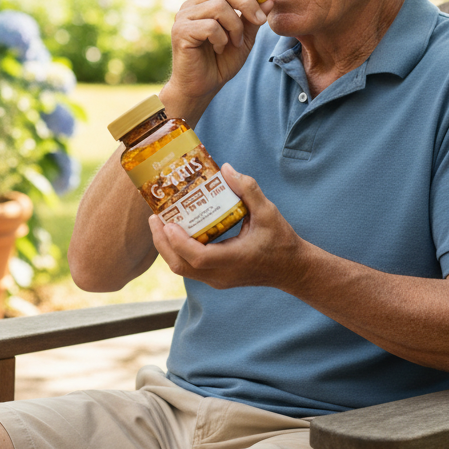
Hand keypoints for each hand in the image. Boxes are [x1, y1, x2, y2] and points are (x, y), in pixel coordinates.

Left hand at [148, 164, 301, 290]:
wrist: (292, 269)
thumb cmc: (281, 241)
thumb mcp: (268, 212)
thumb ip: (248, 189)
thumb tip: (226, 169)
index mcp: (234, 259)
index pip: (198, 258)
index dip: (179, 242)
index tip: (168, 223)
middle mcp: (222, 274)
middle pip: (181, 266)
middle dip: (162, 243)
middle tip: (155, 218)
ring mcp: (218, 280)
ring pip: (182, 269)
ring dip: (167, 247)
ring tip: (161, 223)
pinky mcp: (216, 278)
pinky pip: (190, 268)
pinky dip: (178, 251)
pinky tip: (177, 232)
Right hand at [164, 0, 274, 115]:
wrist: (202, 88)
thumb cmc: (221, 62)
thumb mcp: (244, 38)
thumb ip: (254, 18)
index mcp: (206, 2)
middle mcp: (192, 5)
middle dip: (248, 2)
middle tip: (260, 21)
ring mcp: (184, 17)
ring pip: (219, 6)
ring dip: (235, 26)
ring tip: (235, 43)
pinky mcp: (180, 31)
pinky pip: (210, 26)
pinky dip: (221, 38)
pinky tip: (219, 49)